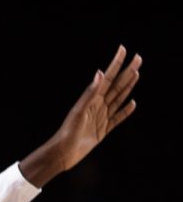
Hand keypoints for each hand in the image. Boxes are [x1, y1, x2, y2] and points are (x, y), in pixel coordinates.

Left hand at [19, 45, 141, 187]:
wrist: (63, 152)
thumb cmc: (68, 131)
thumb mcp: (80, 110)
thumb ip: (91, 93)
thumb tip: (100, 73)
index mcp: (92, 98)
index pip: (108, 77)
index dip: (116, 63)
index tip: (123, 49)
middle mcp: (98, 105)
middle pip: (117, 85)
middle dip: (128, 71)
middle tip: (138, 58)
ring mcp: (101, 117)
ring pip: (119, 98)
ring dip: (128, 86)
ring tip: (136, 73)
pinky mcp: (104, 129)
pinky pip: (118, 118)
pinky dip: (126, 111)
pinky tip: (133, 103)